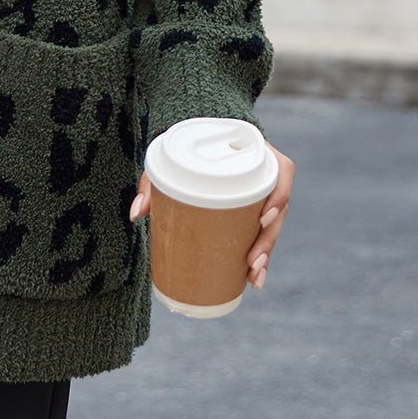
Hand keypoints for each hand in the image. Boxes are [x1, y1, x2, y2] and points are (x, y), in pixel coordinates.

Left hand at [128, 142, 294, 291]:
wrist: (194, 140)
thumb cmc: (184, 147)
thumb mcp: (169, 158)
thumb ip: (152, 182)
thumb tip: (137, 214)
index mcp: (255, 151)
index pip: (280, 170)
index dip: (278, 195)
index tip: (264, 218)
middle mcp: (264, 172)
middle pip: (278, 207)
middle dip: (268, 239)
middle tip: (251, 261)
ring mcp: (261, 192)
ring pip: (273, 225)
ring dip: (266, 253)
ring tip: (253, 278)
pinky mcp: (254, 209)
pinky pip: (263, 232)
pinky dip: (260, 255)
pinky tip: (253, 278)